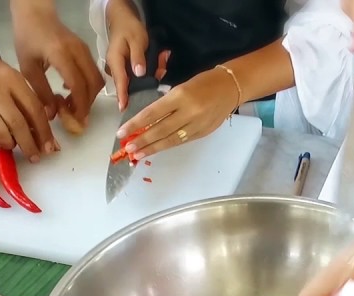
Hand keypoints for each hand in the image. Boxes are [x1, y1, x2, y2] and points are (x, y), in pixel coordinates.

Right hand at [0, 40, 55, 160]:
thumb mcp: (8, 74)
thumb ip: (23, 96)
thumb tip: (39, 127)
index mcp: (12, 78)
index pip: (34, 109)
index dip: (44, 131)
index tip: (49, 146)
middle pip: (18, 124)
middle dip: (29, 145)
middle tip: (35, 156)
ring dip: (9, 144)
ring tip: (12, 145)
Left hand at [12, 0, 104, 124]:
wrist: (36, 15)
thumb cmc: (28, 39)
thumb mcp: (28, 68)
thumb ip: (41, 92)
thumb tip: (52, 115)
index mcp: (61, 54)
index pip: (78, 84)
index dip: (79, 105)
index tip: (75, 119)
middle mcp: (78, 51)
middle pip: (93, 83)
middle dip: (87, 103)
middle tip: (74, 116)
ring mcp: (85, 50)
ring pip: (97, 79)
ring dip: (89, 95)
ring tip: (73, 105)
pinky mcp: (86, 51)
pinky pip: (94, 72)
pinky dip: (88, 86)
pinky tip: (72, 90)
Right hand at [103, 0, 169, 109]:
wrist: (123, 20)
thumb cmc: (129, 28)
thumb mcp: (136, 40)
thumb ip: (138, 57)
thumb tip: (139, 73)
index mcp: (115, 61)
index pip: (120, 82)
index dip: (123, 96)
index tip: (125, 108)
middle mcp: (116, 68)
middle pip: (132, 82)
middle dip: (149, 79)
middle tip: (162, 67)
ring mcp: (122, 70)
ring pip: (139, 78)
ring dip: (154, 70)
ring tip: (163, 56)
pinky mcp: (128, 69)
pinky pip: (142, 73)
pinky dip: (152, 67)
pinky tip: (161, 56)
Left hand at [117, 69, 238, 158]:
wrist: (231, 87)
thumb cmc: (204, 82)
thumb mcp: (182, 86)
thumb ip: (166, 104)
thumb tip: (146, 121)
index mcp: (180, 96)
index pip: (153, 113)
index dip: (136, 124)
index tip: (122, 132)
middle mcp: (189, 112)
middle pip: (160, 130)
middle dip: (142, 141)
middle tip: (128, 149)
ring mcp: (197, 125)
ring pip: (171, 140)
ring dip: (153, 148)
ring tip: (138, 154)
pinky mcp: (203, 133)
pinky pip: (181, 141)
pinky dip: (167, 146)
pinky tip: (156, 150)